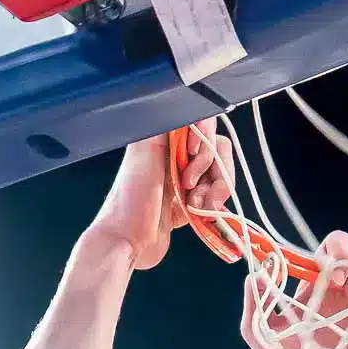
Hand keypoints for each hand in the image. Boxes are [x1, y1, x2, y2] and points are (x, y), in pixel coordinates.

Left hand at [90, 124, 233, 270]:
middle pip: (217, 149)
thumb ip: (167, 126)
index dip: (204, 138)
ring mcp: (185, 181)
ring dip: (215, 189)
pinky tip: (199, 212)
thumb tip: (189, 106)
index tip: (193, 153)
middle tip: (190, 184)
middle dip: (213, 168)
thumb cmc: (128, 201)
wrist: (127, 242)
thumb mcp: (144, 152)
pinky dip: (214, 204)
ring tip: (195, 204)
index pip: (201, 124)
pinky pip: (216, 196)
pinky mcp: (191, 203)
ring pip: (220, 174)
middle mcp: (175, 157)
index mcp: (163, 140)